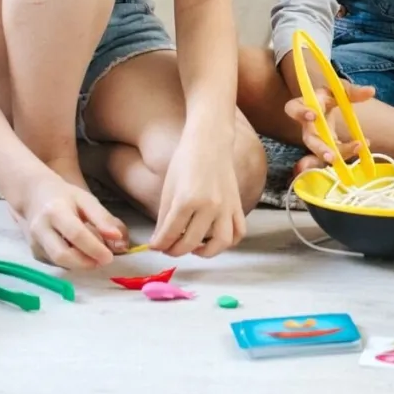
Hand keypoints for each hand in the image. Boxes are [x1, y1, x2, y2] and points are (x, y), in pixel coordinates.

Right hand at [17, 175, 129, 269]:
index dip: (94, 248)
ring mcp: (35, 243)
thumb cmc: (65, 196)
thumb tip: (118, 239)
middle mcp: (41, 228)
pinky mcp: (35, 254)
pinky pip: (56, 264)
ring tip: (94, 256)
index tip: (109, 257)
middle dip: (85, 263)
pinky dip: (71, 263)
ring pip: (59, 263)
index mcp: (55, 211)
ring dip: (80, 264)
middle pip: (62, 254)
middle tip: (103, 260)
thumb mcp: (86, 200)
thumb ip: (103, 218)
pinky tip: (78, 253)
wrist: (35, 195)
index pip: (75, 234)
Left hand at [151, 133, 245, 258]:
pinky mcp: (237, 204)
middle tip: (168, 248)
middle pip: (191, 242)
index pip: (171, 233)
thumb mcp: (169, 187)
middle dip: (175, 250)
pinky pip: (238, 232)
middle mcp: (209, 206)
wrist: (209, 141)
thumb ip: (164, 216)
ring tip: (193, 248)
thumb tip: (159, 240)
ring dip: (205, 252)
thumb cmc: (186, 159)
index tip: (155, 246)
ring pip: (220, 243)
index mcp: (187, 199)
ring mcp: (226, 206)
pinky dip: (228, 242)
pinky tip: (215, 239)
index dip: (160, 244)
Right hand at [283, 82, 374, 166]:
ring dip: (334, 158)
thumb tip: (371, 91)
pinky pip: (334, 155)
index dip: (300, 113)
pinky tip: (361, 148)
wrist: (328, 105)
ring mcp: (317, 140)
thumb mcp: (338, 89)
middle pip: (309, 140)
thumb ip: (351, 91)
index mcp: (305, 105)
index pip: (293, 109)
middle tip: (331, 156)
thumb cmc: (329, 95)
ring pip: (321, 153)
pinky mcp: (327, 148)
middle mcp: (307, 126)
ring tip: (349, 156)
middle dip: (320, 148)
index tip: (314, 115)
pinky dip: (346, 154)